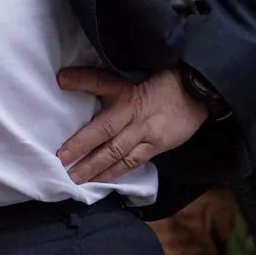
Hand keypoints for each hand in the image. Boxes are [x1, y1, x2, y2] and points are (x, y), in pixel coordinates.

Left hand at [56, 65, 208, 184]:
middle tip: (60, 159)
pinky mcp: (156, 146)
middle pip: (104, 130)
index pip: (100, 80)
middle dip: (80, 145)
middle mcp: (133, 111)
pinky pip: (132, 161)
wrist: (195, 92)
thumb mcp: (131, 74)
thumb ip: (103, 80)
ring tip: (74, 177)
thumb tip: (66, 78)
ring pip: (115, 151)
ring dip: (93, 166)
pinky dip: (114, 172)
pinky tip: (99, 180)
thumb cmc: (159, 82)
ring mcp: (145, 131)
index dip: (81, 80)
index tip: (61, 80)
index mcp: (126, 89)